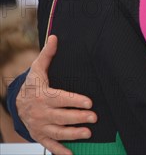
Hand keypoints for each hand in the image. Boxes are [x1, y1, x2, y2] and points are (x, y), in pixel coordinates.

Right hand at [16, 35, 96, 154]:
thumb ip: (48, 55)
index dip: (75, 100)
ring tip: (88, 133)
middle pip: (62, 116)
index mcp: (44, 96)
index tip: (89, 102)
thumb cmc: (33, 85)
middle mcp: (42, 113)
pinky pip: (50, 145)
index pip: (61, 98)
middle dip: (78, 117)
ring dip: (73, 134)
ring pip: (58, 132)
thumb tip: (55, 37)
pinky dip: (60, 152)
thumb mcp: (38, 69)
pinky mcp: (40, 135)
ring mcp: (41, 126)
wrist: (16, 103)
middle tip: (94, 117)